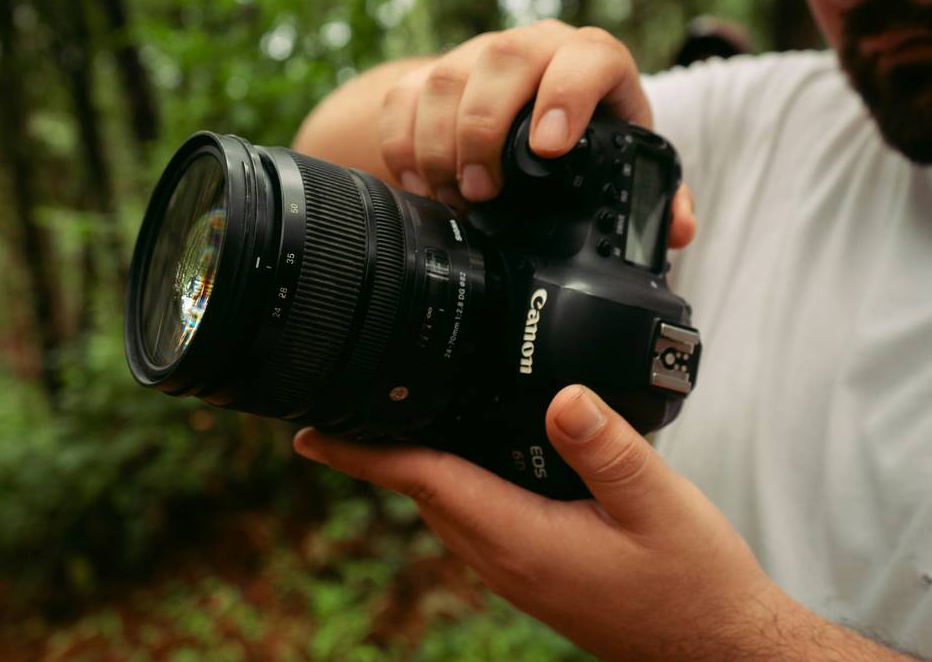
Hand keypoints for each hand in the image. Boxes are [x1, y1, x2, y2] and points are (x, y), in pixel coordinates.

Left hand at [294, 385, 809, 659]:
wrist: (717, 650)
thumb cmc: (693, 584)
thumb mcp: (659, 505)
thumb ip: (608, 449)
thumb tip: (561, 393)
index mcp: (521, 542)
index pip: (423, 483)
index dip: (365, 453)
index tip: (312, 433)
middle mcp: (504, 562)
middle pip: (422, 493)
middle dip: (377, 451)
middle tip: (341, 404)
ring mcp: (515, 572)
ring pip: (446, 507)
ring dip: (413, 467)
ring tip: (389, 419)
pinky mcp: (533, 571)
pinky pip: (475, 518)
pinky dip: (454, 482)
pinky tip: (470, 453)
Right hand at [378, 22, 695, 247]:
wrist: (519, 112)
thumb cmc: (579, 136)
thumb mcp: (619, 157)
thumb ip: (653, 193)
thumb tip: (678, 231)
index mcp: (591, 61)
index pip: (584, 57)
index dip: (565, 95)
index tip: (547, 147)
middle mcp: (533, 49)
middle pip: (502, 60)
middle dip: (483, 129)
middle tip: (482, 190)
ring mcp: (477, 58)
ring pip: (445, 79)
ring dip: (438, 144)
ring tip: (453, 196)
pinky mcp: (430, 76)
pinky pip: (403, 98)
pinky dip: (402, 147)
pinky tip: (420, 187)